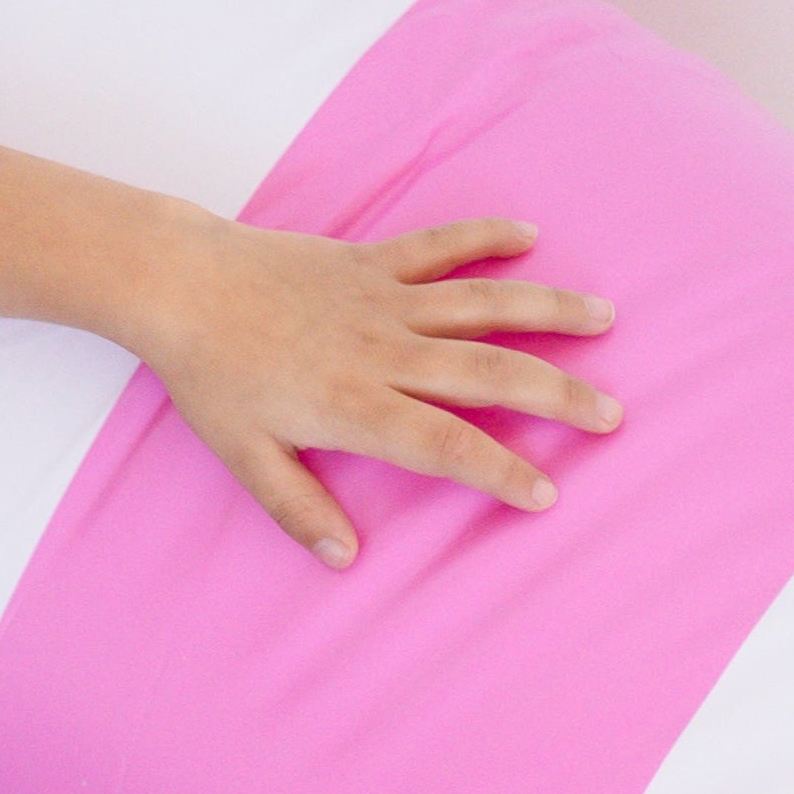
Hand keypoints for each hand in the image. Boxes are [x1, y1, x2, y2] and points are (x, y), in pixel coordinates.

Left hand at [136, 214, 619, 566]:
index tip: (545, 493)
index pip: (446, 446)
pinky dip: (487, 237)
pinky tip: (530, 237)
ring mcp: (385, 300)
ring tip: (606, 320)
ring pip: (486, 303)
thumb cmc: (210, 376)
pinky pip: (442, 246)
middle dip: (559, 396)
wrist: (182, 286)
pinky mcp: (373, 260)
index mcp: (356, 407)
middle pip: (491, 374)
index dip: (500, 471)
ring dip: (549, 310)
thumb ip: (296, 507)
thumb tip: (343, 556)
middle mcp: (385, 351)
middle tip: (611, 415)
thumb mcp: (244, 456)